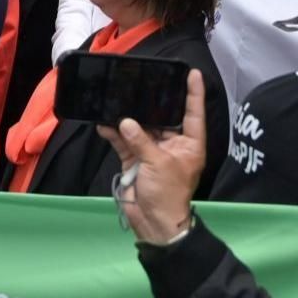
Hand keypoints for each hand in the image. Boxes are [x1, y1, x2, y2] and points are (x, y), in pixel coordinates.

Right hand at [96, 69, 206, 244]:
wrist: (153, 224)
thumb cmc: (168, 194)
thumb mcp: (158, 164)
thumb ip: (141, 140)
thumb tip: (125, 121)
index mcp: (189, 144)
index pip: (193, 113)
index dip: (193, 93)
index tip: (192, 73)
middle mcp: (172, 144)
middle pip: (163, 117)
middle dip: (152, 103)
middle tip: (143, 80)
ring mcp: (152, 151)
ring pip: (140, 128)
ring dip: (127, 118)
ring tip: (116, 99)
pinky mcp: (135, 160)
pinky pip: (124, 141)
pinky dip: (114, 134)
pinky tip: (103, 123)